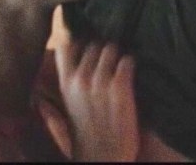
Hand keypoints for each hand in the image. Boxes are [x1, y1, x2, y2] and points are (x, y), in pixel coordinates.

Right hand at [54, 38, 138, 161]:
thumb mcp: (68, 104)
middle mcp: (81, 79)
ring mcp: (100, 82)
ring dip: (118, 56)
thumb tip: (68, 56)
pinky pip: (127, 61)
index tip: (86, 47)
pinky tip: (130, 74)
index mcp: (65, 83)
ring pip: (111, 49)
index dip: (78, 43)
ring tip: (120, 68)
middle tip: (109, 62)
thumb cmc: (86, 132)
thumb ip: (68, 79)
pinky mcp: (121, 87)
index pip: (65, 46)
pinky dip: (130, 65)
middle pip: (93, 45)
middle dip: (102, 51)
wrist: (104, 157)